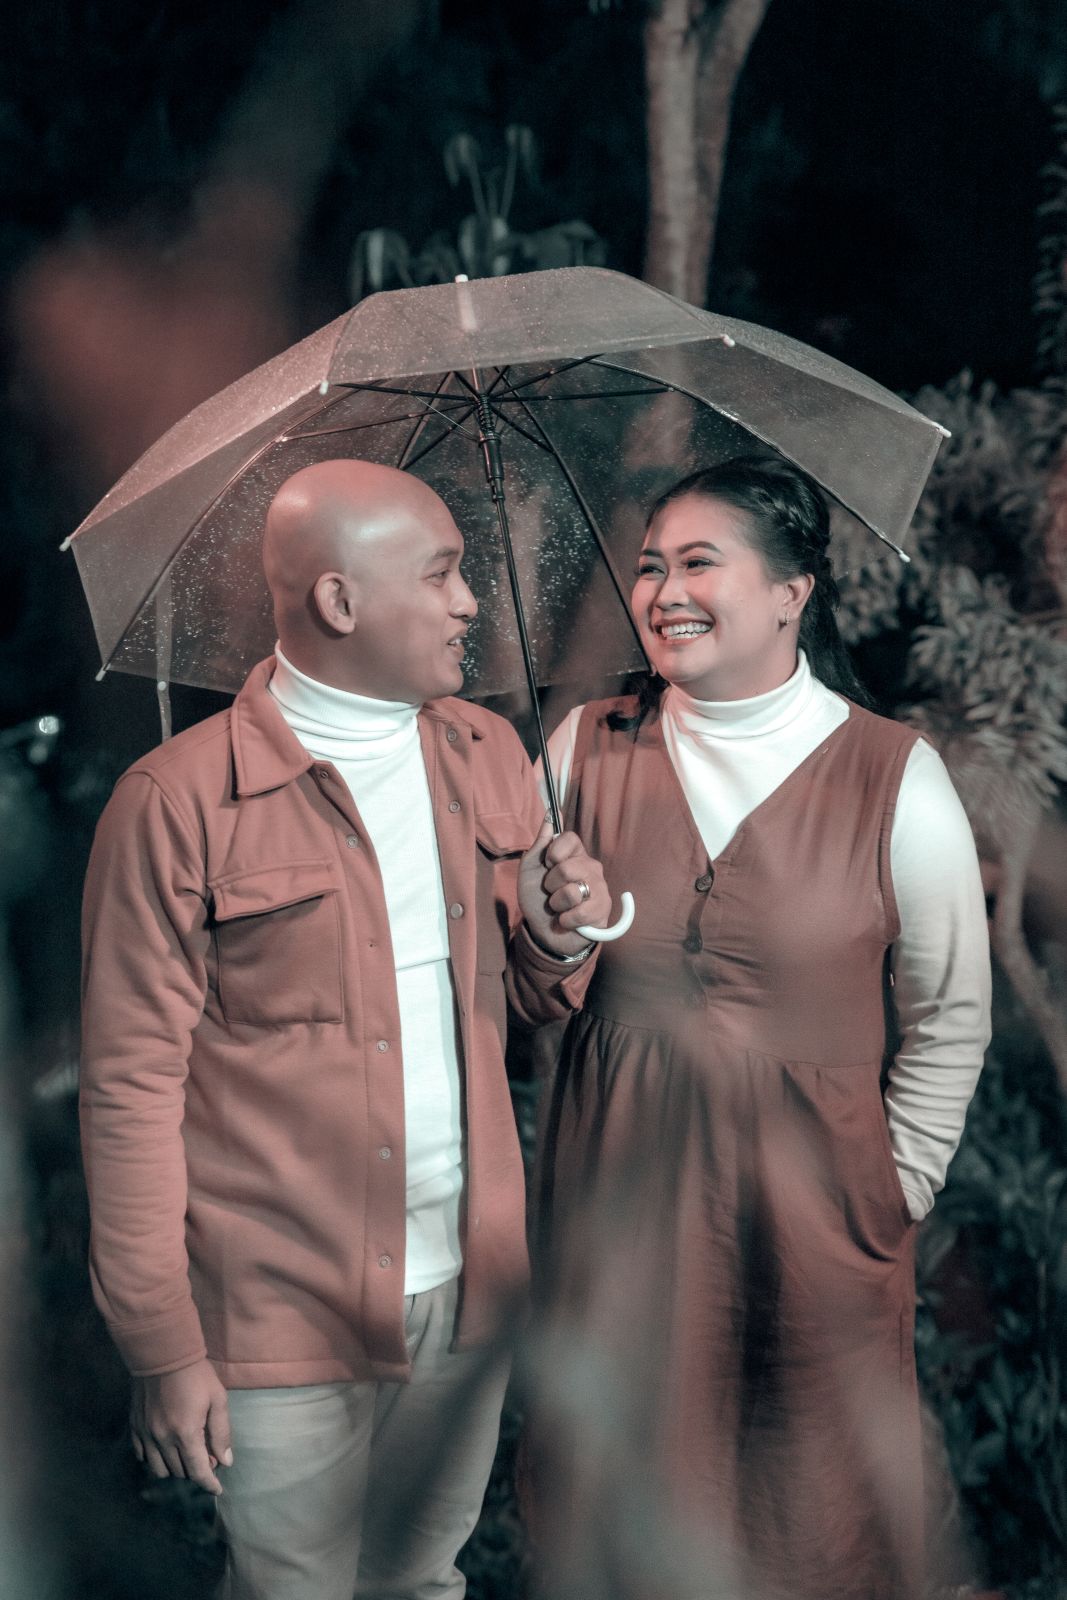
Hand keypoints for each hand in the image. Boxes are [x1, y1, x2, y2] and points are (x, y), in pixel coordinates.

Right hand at [131, 1357, 232, 1494]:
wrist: (163, 1353)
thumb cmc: (196, 1375)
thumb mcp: (217, 1399)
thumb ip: (221, 1432)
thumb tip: (225, 1461)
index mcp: (186, 1433)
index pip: (198, 1471)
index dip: (209, 1484)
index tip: (217, 1489)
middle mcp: (163, 1440)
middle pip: (180, 1472)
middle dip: (196, 1470)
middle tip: (207, 1456)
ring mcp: (146, 1435)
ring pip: (160, 1469)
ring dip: (176, 1468)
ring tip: (186, 1453)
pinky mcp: (135, 1428)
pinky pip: (143, 1457)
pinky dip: (155, 1459)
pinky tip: (165, 1450)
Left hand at [518, 818, 612, 956]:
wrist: (543, 931)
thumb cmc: (536, 899)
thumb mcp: (530, 870)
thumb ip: (540, 843)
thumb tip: (549, 814)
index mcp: (574, 854)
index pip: (569, 838)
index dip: (553, 853)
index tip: (547, 865)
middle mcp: (590, 867)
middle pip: (567, 867)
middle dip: (550, 885)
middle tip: (551, 892)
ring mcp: (600, 888)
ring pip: (572, 891)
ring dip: (557, 904)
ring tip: (559, 908)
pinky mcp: (603, 909)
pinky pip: (580, 912)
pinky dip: (566, 920)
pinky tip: (567, 920)